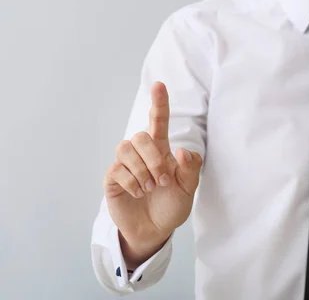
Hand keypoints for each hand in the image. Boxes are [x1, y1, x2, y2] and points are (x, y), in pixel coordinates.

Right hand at [103, 82, 202, 259]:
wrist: (155, 230)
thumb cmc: (172, 204)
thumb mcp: (188, 188)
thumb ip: (190, 168)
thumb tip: (183, 150)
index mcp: (161, 150)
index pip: (158, 121)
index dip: (158, 102)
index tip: (159, 85)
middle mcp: (141, 153)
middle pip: (141, 136)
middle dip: (153, 158)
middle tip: (162, 180)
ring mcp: (125, 165)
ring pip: (125, 148)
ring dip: (141, 169)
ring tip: (150, 187)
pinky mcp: (113, 179)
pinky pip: (117, 169)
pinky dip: (131, 182)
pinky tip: (138, 193)